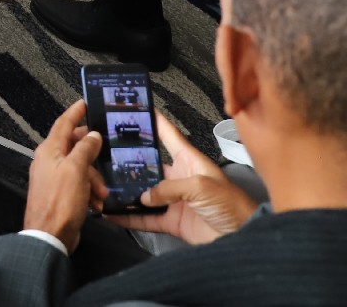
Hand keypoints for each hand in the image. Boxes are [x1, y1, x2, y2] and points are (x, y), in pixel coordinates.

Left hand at [23, 100, 107, 253]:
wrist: (49, 236)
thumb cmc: (60, 201)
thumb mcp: (76, 170)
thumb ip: (85, 149)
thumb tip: (92, 135)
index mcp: (49, 150)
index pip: (63, 124)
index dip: (75, 112)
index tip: (85, 103)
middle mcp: (49, 161)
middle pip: (74, 146)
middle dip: (93, 154)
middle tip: (107, 156)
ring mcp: (54, 178)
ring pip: (80, 168)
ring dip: (94, 179)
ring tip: (102, 193)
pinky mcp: (60, 194)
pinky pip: (79, 185)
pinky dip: (89, 191)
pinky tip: (97, 203)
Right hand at [106, 112, 256, 243]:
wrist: (242, 236)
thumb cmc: (232, 204)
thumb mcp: (201, 186)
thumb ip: (170, 188)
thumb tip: (145, 196)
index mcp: (190, 160)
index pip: (169, 135)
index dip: (155, 121)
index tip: (138, 109)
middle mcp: (179, 177)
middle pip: (150, 165)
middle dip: (130, 161)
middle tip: (107, 155)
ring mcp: (174, 200)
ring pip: (144, 193)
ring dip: (126, 191)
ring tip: (104, 186)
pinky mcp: (172, 221)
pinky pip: (146, 218)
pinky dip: (130, 217)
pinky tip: (114, 214)